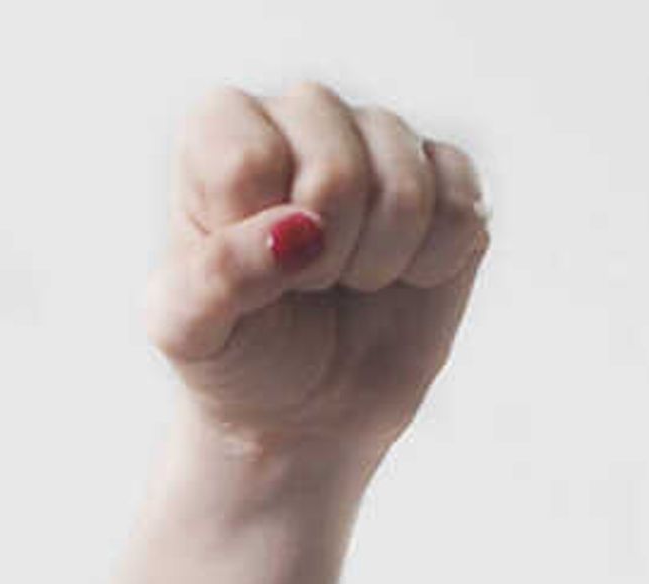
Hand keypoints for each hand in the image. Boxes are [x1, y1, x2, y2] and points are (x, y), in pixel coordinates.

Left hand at [147, 82, 489, 474]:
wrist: (304, 405)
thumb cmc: (234, 352)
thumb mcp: (187, 331)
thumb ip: (214, 278)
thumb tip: (301, 230)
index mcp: (220, 131)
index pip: (247, 163)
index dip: (252, 239)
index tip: (244, 270)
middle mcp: (304, 113)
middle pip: (336, 172)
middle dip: (321, 258)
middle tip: (302, 283)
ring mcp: (382, 136)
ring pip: (406, 189)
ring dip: (375, 264)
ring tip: (344, 279)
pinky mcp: (450, 172)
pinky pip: (461, 209)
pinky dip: (429, 265)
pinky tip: (398, 273)